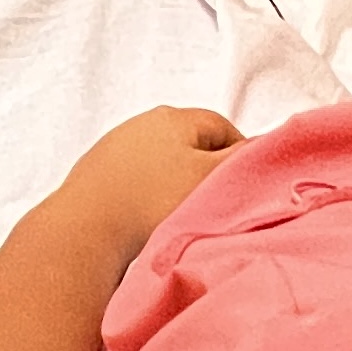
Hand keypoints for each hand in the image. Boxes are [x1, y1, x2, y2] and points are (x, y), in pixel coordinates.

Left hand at [39, 106, 242, 268]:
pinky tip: (150, 227)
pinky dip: (148, 202)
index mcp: (172, 118)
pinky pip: (135, 186)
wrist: (83, 232)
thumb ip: (243, 161)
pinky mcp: (94, 179)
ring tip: (184, 221)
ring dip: (176, 189)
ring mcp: (113, 151)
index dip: (241, 156)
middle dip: (209, 173)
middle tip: (220, 206)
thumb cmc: (151, 202)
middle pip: (191, 146)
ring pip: (162, 168)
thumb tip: (268, 146)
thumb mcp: (210, 179)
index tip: (248, 187)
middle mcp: (140, 125)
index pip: (222, 127)